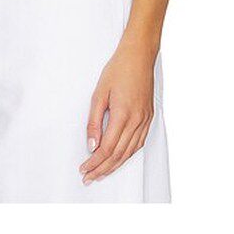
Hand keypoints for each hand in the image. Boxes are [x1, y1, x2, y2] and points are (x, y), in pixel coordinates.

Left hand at [78, 41, 155, 184]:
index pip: (107, 148)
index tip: (84, 168)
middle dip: (102, 169)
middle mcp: (137, 121)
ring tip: (101, 173)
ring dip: (115, 165)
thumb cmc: (118, 70)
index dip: (95, 162)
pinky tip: (120, 159)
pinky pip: (139, 143)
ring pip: (130, 152)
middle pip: (118, 154)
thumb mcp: (99, 93)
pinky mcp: (149, 117)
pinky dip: (128, 155)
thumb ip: (94, 121)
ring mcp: (145, 120)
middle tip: (89, 177)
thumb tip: (91, 144)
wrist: (139, 56)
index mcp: (123, 114)